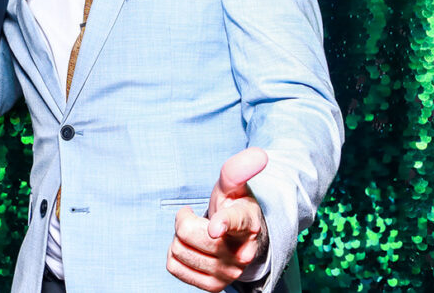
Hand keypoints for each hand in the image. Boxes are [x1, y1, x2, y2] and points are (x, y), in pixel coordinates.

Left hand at [167, 148, 268, 290]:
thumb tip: (260, 154)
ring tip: (197, 233)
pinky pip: (174, 267)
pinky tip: (191, 248)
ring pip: (179, 250)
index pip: (235, 222)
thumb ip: (239, 169)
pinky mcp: (213, 286)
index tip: (215, 227)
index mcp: (249, 223)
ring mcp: (229, 273)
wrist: (237, 239)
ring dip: (179, 238)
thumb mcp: (233, 186)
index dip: (223, 223)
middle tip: (196, 217)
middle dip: (184, 220)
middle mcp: (242, 253)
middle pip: (190, 234)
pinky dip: (175, 254)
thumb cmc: (233, 206)